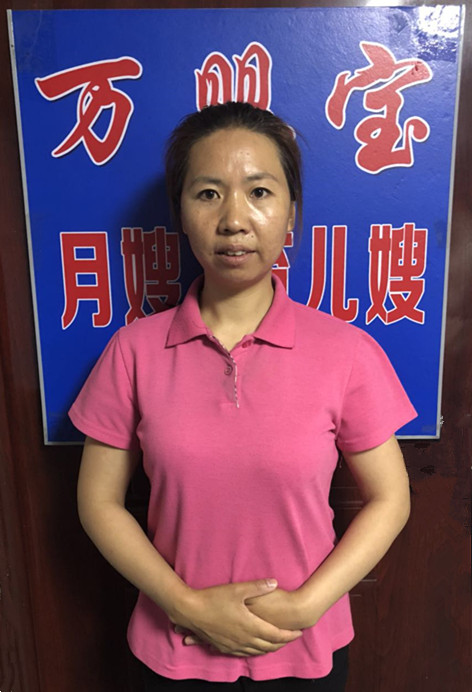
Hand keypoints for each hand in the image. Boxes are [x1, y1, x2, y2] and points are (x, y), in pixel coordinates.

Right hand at [171, 579, 302, 656]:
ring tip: (277, 644)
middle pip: (268, 646)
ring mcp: (233, 645)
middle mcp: (244, 639)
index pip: (276, 635)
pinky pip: (243, 654)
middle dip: (282, 643)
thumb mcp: (237, 589)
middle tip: (291, 638)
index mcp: (250, 626)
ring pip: (257, 652)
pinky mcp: (223, 647)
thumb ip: (258, 587)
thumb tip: (275, 582)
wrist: (190, 611)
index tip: (299, 632)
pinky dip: (254, 652)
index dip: (289, 635)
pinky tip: (254, 649)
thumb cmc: (213, 598)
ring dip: (269, 649)